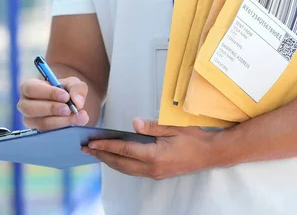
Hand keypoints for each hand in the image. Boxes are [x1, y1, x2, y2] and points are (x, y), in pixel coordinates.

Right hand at [17, 77, 89, 130]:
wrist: (69, 105)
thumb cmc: (65, 91)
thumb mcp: (73, 84)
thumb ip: (77, 89)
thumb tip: (77, 102)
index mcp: (29, 87)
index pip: (31, 89)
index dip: (48, 93)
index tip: (66, 97)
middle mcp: (25, 104)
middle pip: (30, 108)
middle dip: (51, 109)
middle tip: (69, 109)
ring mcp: (30, 121)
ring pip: (40, 123)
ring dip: (60, 121)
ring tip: (77, 117)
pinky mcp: (38, 132)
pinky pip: (47, 133)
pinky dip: (62, 129)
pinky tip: (74, 124)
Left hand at [82, 119, 218, 179]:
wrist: (211, 154)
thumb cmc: (194, 139)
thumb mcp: (174, 127)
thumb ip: (153, 126)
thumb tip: (134, 123)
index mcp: (155, 155)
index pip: (124, 150)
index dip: (107, 146)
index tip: (92, 142)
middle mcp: (152, 168)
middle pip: (120, 163)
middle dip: (102, 155)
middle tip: (86, 148)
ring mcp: (155, 173)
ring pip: (126, 169)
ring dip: (110, 161)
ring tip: (96, 153)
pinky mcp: (158, 173)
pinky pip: (133, 170)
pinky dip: (121, 164)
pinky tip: (116, 158)